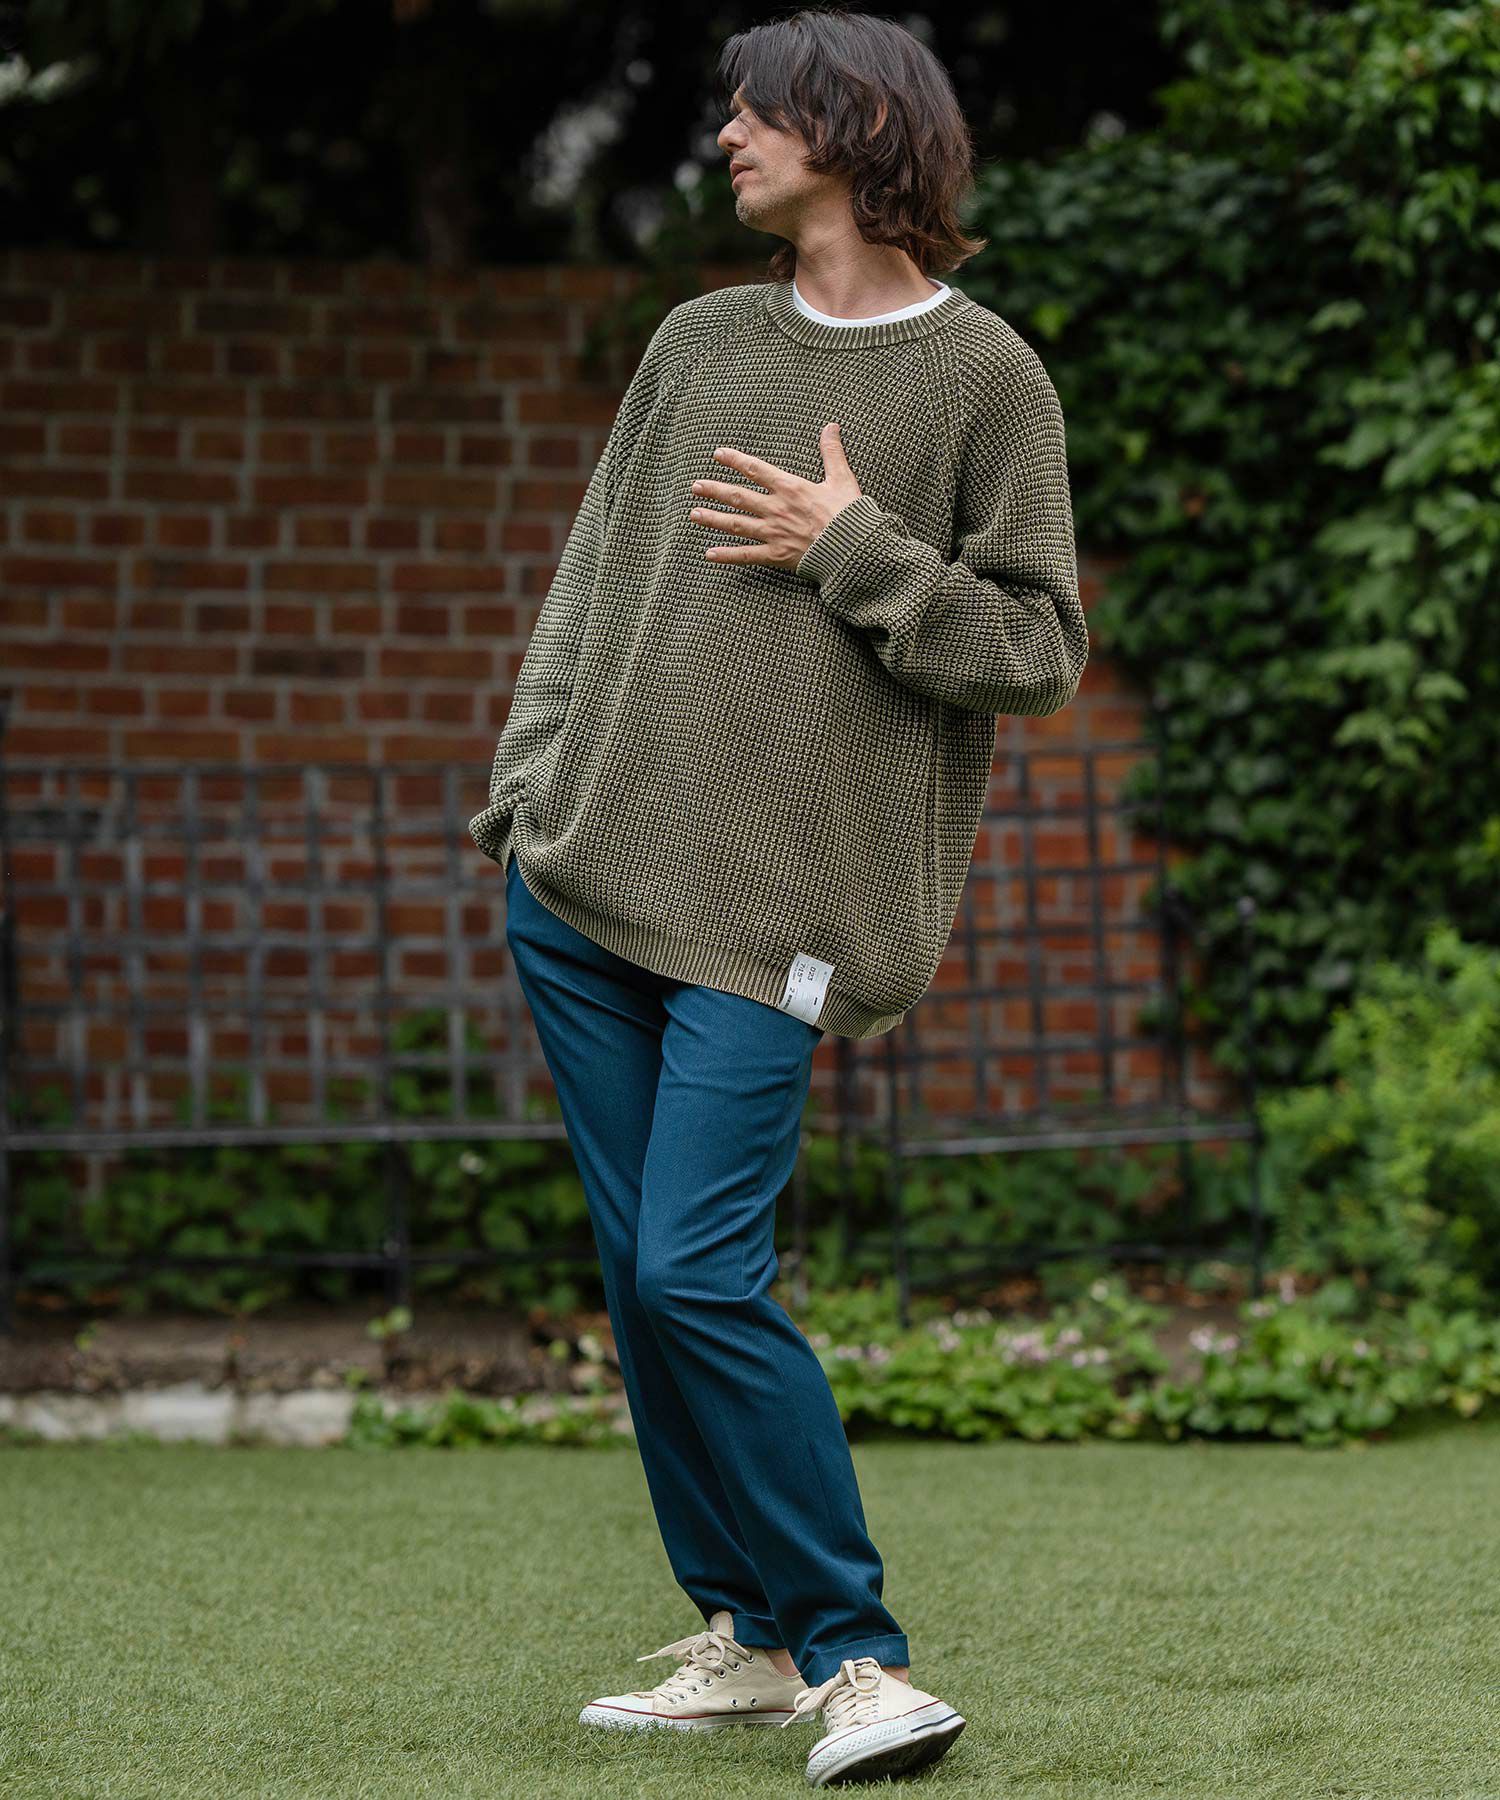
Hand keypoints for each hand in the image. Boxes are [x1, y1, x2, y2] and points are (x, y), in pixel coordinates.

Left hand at [687, 422, 862, 571]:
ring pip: (736, 524)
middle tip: (695, 487)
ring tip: (694, 515)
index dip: (735, 460)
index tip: (718, 454)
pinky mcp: (777, 555)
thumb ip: (832, 452)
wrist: (853, 548)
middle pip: (738, 496)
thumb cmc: (849, 514)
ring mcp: (774, 532)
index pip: (756, 469)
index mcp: (791, 487)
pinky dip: (727, 555)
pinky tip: (709, 554)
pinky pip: (747, 555)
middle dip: (715, 490)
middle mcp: (777, 508)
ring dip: (713, 519)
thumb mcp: (842, 478)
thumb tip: (831, 426)